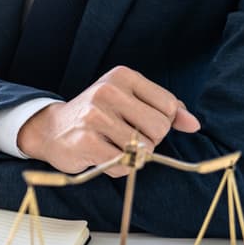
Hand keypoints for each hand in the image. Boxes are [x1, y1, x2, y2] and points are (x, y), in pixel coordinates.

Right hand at [17, 65, 200, 176]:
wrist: (50, 130)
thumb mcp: (129, 101)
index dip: (161, 122)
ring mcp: (95, 117)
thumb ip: (165, 109)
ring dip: (132, 156)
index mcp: (122, 76)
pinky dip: (118, 168)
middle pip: (159, 128)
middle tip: (125, 138)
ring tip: (111, 146)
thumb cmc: (96, 116)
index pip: (168, 106)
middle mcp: (108, 91)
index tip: (139, 123)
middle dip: (149, 140)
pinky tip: (102, 157)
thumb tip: (194, 124)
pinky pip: (123, 164)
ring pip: (143, 148)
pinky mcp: (86, 142)